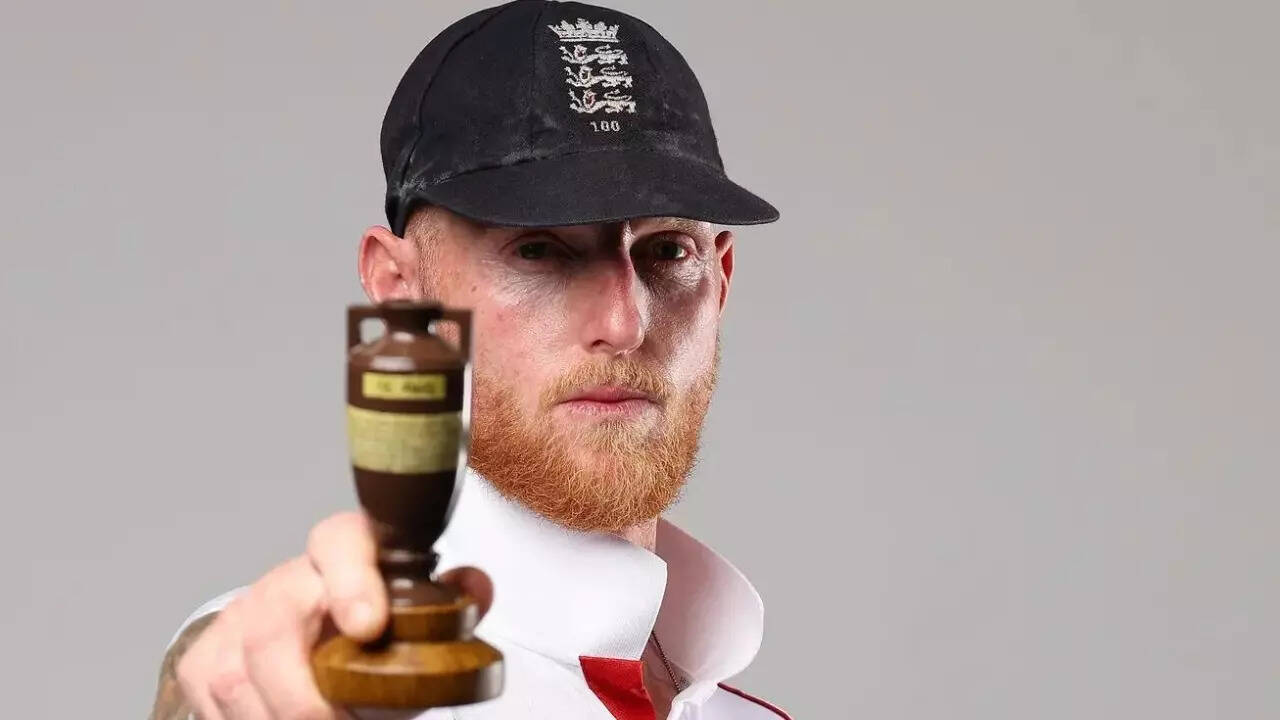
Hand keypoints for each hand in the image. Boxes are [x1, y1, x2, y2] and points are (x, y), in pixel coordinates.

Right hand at [175, 511, 491, 719]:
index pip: (339, 543)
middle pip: (273, 628)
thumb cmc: (370, 625)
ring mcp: (237, 622)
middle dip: (305, 694)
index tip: (369, 625)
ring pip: (239, 680)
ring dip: (284, 716)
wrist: (305, 633)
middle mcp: (284, 582)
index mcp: (342, 554)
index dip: (351, 579)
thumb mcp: (415, 617)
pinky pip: (217, 706)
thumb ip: (447, 605)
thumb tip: (474, 588)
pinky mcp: (202, 662)